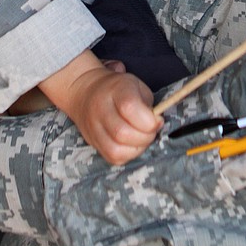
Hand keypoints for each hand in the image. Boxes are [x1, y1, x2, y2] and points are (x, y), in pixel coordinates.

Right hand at [40, 51, 161, 164]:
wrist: (87, 92)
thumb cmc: (120, 89)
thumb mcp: (137, 86)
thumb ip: (147, 104)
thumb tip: (156, 124)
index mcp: (115, 89)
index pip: (129, 107)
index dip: (149, 120)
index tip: (158, 120)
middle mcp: (100, 109)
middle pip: (122, 133)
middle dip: (145, 137)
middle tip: (151, 131)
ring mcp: (93, 128)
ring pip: (116, 150)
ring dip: (137, 149)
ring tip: (142, 138)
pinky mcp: (93, 143)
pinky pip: (113, 158)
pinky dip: (128, 155)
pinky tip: (132, 144)